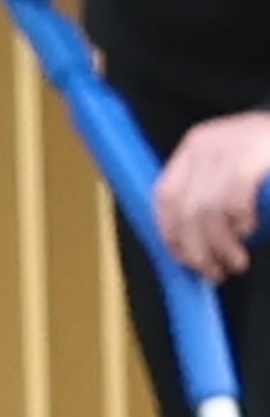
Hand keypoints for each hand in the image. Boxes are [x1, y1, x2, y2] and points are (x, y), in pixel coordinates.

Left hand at [158, 112, 269, 280]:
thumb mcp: (233, 165)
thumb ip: (209, 192)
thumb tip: (188, 245)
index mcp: (195, 145)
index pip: (165, 196)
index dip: (169, 233)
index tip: (182, 259)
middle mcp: (206, 145)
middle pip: (184, 208)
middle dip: (195, 249)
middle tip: (212, 271)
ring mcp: (229, 147)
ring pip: (207, 211)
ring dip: (219, 245)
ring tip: (235, 261)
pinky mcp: (252, 156)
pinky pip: (234, 202)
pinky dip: (239, 224)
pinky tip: (248, 231)